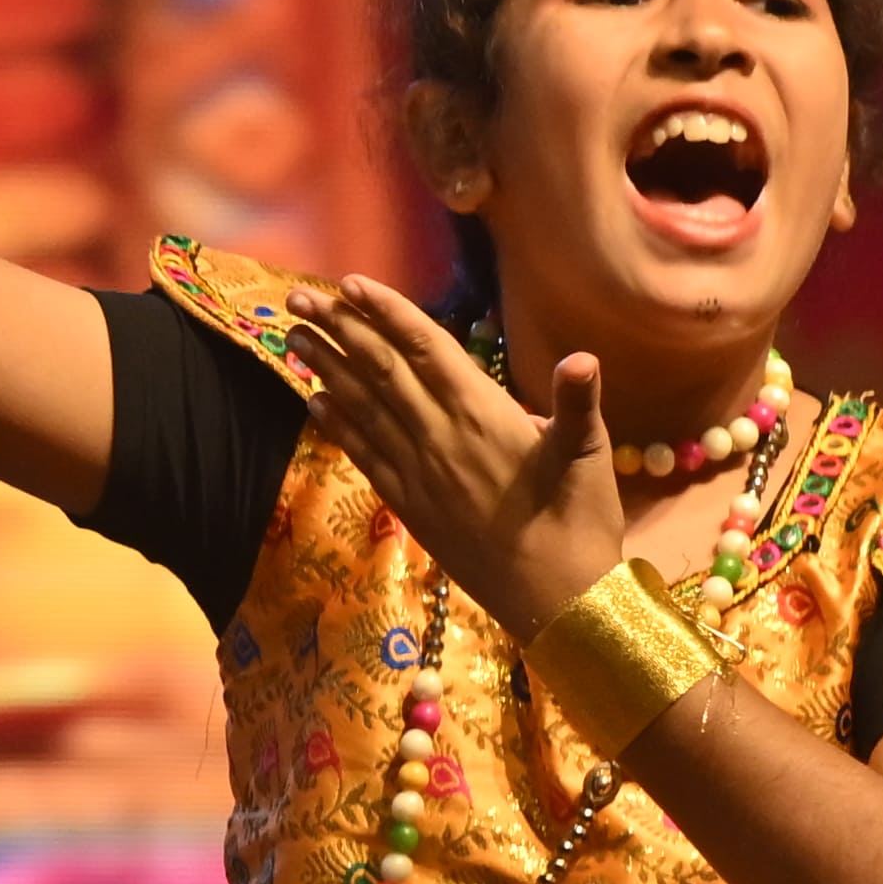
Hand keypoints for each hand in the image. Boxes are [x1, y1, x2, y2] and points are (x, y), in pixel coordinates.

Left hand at [288, 276, 624, 645]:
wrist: (554, 599)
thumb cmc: (581, 522)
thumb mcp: (589, 455)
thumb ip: (578, 402)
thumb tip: (582, 358)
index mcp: (483, 414)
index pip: (424, 348)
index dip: (386, 313)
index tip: (351, 284)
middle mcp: (440, 437)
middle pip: (380, 370)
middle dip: (339, 330)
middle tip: (299, 299)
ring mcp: (419, 472)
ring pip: (363, 408)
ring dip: (326, 370)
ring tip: (293, 337)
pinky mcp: (410, 505)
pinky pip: (365, 456)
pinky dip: (337, 426)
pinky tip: (313, 402)